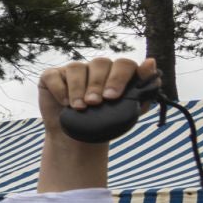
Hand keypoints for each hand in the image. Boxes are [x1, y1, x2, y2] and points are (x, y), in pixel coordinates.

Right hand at [38, 56, 156, 134]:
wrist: (78, 140)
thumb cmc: (105, 123)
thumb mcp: (128, 111)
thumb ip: (142, 90)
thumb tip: (151, 62)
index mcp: (117, 73)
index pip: (123, 64)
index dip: (118, 77)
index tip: (112, 97)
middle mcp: (96, 68)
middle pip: (100, 63)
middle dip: (97, 84)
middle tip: (94, 103)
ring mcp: (73, 70)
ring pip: (77, 68)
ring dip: (78, 89)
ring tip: (79, 108)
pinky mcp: (52, 76)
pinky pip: (54, 75)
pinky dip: (60, 89)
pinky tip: (65, 103)